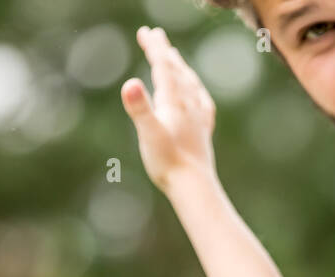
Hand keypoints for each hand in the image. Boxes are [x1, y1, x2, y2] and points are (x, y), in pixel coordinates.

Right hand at [121, 26, 216, 193]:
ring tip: (175, 57)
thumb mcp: (148, 133)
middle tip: (155, 35)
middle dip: (165, 52)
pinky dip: (196, 91)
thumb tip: (130, 83)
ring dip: (181, 68)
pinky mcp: (203, 132)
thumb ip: (139, 107)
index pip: (163, 66)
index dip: (154, 48)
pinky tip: (197, 93)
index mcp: (174, 101)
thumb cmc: (168, 162)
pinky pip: (202, 103)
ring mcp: (198, 117)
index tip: (145, 32)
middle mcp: (189, 105)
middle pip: (177, 70)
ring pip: (190, 84)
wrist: (194, 187)